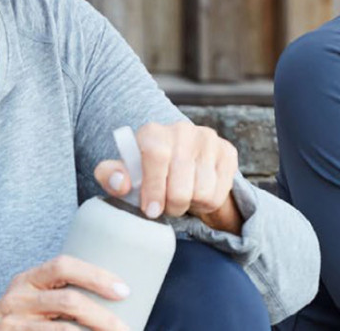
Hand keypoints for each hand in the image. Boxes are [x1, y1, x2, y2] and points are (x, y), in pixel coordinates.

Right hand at [0, 255, 130, 330]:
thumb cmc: (24, 316)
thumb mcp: (35, 296)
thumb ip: (62, 289)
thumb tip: (119, 292)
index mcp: (29, 278)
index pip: (63, 265)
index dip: (96, 276)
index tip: (124, 291)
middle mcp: (18, 298)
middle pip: (68, 301)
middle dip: (102, 316)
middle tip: (125, 328)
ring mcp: (14, 323)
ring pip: (64, 330)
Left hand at [95, 121, 243, 233]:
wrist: (181, 167)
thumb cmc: (147, 173)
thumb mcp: (125, 176)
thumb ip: (111, 177)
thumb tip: (120, 183)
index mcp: (153, 132)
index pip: (156, 155)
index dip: (153, 187)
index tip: (150, 210)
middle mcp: (183, 130)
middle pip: (180, 182)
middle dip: (172, 204)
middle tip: (166, 207)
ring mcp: (208, 139)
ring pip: (202, 190)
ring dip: (191, 204)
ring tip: (182, 198)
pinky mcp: (227, 151)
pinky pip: (220, 192)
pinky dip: (208, 202)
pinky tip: (198, 194)